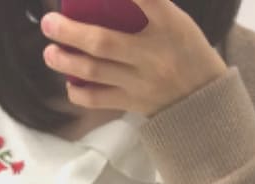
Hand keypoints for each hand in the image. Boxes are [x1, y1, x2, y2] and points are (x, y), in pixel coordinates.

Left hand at [40, 0, 229, 117]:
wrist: (205, 99)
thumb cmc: (186, 51)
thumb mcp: (175, 21)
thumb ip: (147, 7)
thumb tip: (105, 1)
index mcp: (167, 23)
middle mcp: (152, 53)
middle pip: (101, 41)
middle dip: (69, 32)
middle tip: (49, 22)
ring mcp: (141, 81)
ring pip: (94, 71)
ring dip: (66, 61)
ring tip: (49, 53)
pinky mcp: (134, 103)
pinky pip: (99, 100)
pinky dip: (79, 92)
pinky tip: (69, 83)